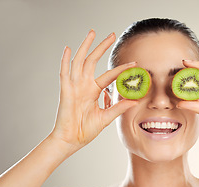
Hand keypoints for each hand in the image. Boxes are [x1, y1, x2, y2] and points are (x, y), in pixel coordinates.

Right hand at [50, 30, 136, 149]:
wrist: (71, 140)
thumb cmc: (86, 130)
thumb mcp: (106, 117)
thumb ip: (118, 108)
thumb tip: (134, 101)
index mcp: (93, 91)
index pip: (109, 75)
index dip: (120, 69)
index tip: (134, 64)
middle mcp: (84, 85)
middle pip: (93, 61)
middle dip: (101, 47)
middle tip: (112, 34)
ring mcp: (74, 87)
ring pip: (80, 61)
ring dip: (86, 47)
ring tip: (93, 33)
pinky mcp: (66, 91)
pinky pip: (64, 73)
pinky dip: (65, 61)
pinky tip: (68, 49)